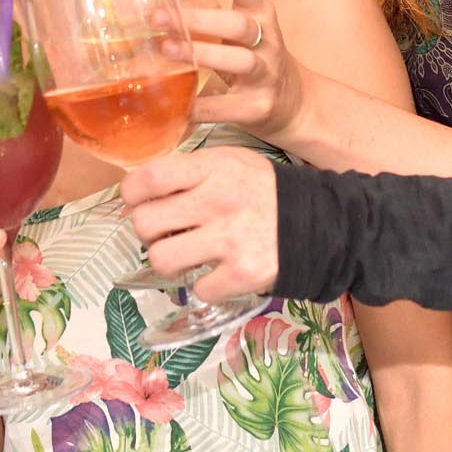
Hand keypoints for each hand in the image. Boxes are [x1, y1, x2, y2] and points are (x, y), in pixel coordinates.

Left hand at [122, 148, 278, 301]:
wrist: (319, 222)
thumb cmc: (261, 190)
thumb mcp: (228, 162)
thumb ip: (187, 172)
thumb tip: (137, 193)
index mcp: (213, 168)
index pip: (150, 177)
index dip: (132, 193)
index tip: (137, 200)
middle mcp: (218, 201)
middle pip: (145, 223)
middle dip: (149, 231)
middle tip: (166, 231)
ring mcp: (230, 240)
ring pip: (162, 260)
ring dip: (170, 261)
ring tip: (188, 254)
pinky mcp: (243, 273)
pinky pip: (198, 289)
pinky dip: (205, 285)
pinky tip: (219, 271)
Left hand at [166, 0, 303, 140]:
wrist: (294, 102)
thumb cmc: (255, 57)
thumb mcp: (243, 27)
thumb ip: (210, 13)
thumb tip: (156, 1)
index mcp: (260, 12)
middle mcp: (267, 39)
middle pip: (238, 24)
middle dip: (198, 19)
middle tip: (157, 17)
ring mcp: (266, 73)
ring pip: (239, 60)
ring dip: (200, 54)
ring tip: (167, 50)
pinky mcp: (259, 106)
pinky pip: (227, 106)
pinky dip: (199, 106)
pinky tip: (175, 105)